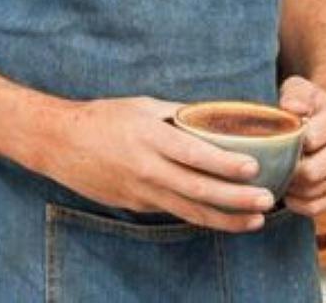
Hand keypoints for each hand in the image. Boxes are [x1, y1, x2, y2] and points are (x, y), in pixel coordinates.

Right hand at [30, 97, 275, 232]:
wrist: (59, 143)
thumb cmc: (103, 117)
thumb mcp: (141, 105)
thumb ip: (178, 114)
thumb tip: (215, 118)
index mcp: (150, 137)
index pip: (194, 154)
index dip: (225, 163)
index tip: (254, 167)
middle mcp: (147, 168)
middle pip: (198, 190)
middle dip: (236, 199)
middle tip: (266, 200)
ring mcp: (141, 191)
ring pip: (190, 211)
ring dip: (225, 219)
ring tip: (255, 221)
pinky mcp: (136, 205)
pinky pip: (174, 210)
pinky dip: (201, 216)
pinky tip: (223, 218)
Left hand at [278, 76, 325, 216]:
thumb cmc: (308, 104)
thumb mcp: (299, 89)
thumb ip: (294, 95)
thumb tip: (291, 107)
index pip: (312, 139)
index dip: (289, 144)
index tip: (274, 142)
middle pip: (315, 171)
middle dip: (289, 171)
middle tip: (271, 166)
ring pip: (317, 190)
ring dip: (293, 188)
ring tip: (278, 177)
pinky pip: (321, 206)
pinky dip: (300, 204)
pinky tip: (288, 194)